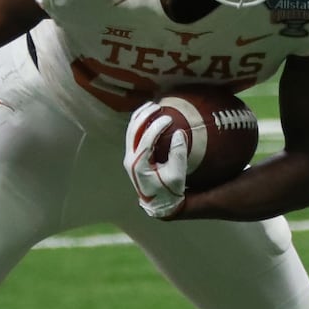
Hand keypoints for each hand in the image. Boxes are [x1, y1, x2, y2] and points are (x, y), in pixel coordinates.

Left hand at [124, 102, 187, 219]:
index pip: (145, 140)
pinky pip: (132, 134)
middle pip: (133, 131)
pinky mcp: (132, 155)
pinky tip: (149, 114)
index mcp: (139, 165)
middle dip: (145, 116)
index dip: (156, 127)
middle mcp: (130, 159)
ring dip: (140, 116)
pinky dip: (139, 122)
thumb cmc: (168, 190)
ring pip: (130, 131)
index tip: (169, 118)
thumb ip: (178, 154)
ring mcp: (129, 157)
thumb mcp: (177, 175)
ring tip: (152, 105)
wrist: (158, 202)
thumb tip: (180, 133)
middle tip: (158, 106)